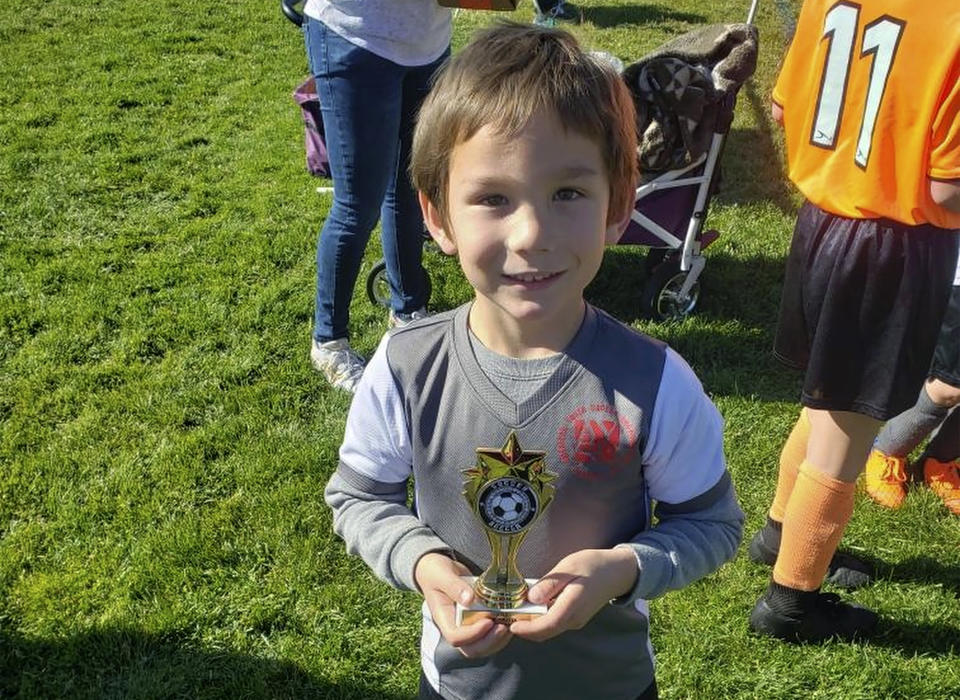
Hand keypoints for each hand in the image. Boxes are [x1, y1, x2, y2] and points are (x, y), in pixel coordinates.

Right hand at [414, 552, 512, 657]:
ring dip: (498, 640)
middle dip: (489, 642)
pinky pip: (488, 636)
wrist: (438, 569)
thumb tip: (469, 599)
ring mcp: (466, 626)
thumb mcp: (442, 574)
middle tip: (504, 627)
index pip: (455, 637)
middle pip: (471, 648)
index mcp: (443, 617)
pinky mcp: (476, 621)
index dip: (472, 634)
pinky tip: (510, 621)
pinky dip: (500, 634)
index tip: (488, 621)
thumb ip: (454, 586)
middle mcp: (454, 626)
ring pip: (482, 646)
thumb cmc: (436, 572)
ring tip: (510, 626)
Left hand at [509, 548, 637, 642]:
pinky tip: (532, 606)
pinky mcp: (575, 618)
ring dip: (532, 624)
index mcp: (573, 605)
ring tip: (516, 610)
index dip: (528, 629)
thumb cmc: (592, 565)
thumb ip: (550, 583)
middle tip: (507, 616)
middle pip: (545, 632)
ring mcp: (576, 621)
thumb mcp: (568, 567)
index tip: (512, 625)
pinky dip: (540, 619)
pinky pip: (554, 623)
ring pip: (549, 629)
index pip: (548, 625)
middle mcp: (574, 619)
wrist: (617, 572)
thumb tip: (531, 598)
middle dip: (525, 629)